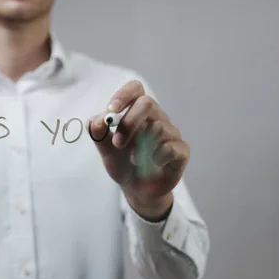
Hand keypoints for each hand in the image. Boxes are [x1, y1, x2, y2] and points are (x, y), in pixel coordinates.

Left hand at [88, 80, 189, 220]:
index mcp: (137, 112)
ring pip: (158, 127)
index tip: (110, 111)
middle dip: (129, 123)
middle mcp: (157, 117)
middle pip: (147, 103)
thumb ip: (97, 132)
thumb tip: (97, 120)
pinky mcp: (181, 151)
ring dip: (140, 147)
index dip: (123, 95)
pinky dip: (156, 158)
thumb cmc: (122, 163)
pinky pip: (170, 148)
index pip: (135, 88)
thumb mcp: (104, 148)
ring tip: (134, 160)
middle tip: (117, 144)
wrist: (137, 190)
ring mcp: (171, 133)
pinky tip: (152, 164)